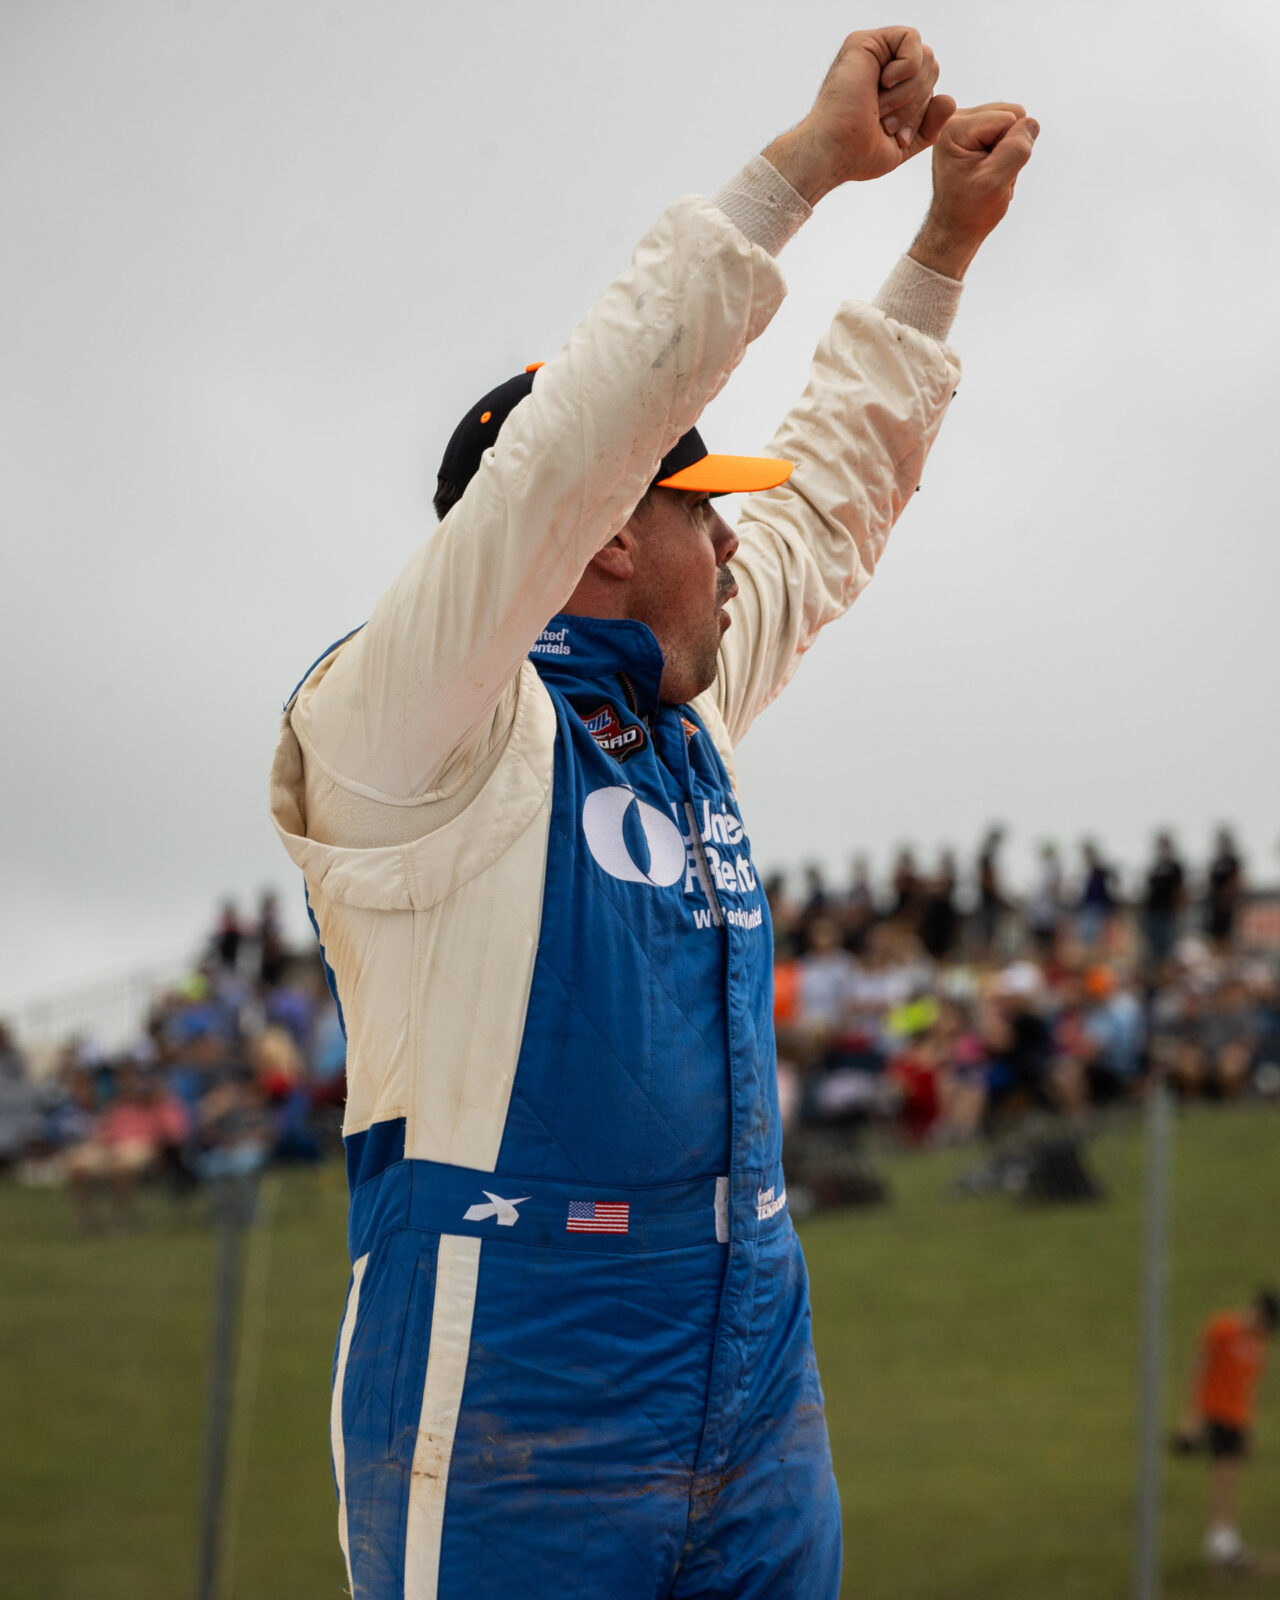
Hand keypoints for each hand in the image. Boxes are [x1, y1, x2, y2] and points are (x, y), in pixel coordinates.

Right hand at [765, 28, 955, 204]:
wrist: (833, 152)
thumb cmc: (858, 154)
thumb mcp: (903, 145)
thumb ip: (929, 126)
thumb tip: (949, 99)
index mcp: (890, 89)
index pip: (929, 86)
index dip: (922, 113)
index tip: (896, 136)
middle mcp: (882, 68)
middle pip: (931, 67)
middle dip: (918, 102)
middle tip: (887, 122)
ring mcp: (874, 53)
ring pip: (925, 56)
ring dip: (909, 91)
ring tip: (881, 108)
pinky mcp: (865, 42)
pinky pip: (911, 39)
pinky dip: (907, 66)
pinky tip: (884, 82)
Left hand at [909, 103, 1038, 278]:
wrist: (955, 228)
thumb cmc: (971, 210)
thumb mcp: (996, 182)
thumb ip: (1015, 150)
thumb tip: (1031, 123)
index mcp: (955, 127)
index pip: (1009, 118)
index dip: (1010, 148)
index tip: (989, 173)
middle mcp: (956, 118)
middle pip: (1012, 114)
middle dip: (1010, 147)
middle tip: (992, 174)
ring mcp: (964, 122)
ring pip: (1012, 122)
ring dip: (1008, 151)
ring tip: (990, 174)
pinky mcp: (973, 130)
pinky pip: (1007, 130)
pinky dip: (1004, 153)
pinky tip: (989, 170)